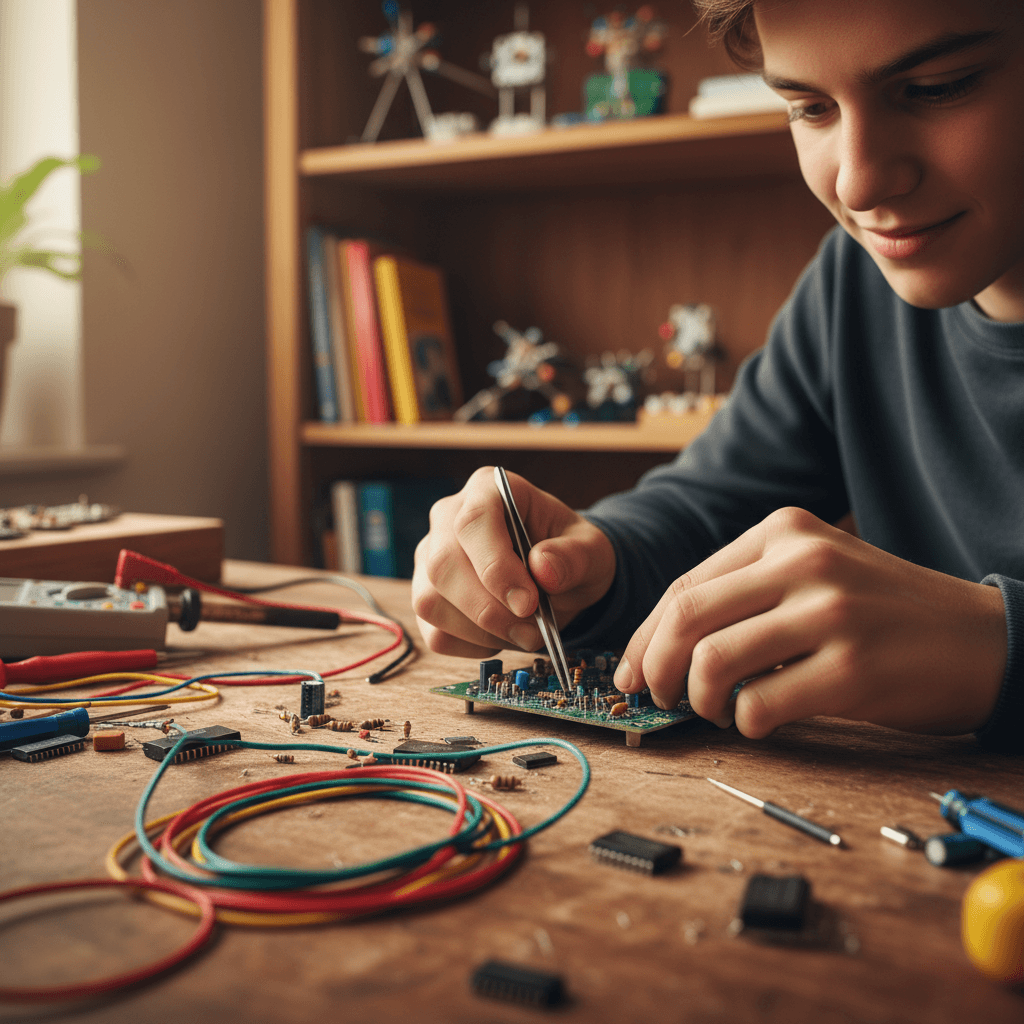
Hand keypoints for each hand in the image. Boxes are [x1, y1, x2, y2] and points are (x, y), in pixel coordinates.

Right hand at [412, 467, 615, 658]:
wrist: (558, 576)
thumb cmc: (569, 553)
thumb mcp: (590, 549)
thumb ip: (574, 556)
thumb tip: (543, 568)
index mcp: (488, 490)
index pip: (473, 522)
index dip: (495, 566)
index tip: (528, 602)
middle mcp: (448, 519)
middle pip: (443, 565)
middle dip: (489, 609)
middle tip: (533, 630)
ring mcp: (430, 559)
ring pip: (431, 601)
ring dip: (482, 631)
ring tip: (526, 634)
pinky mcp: (426, 596)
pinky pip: (435, 632)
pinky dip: (472, 645)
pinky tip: (502, 635)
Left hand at [613, 506, 1006, 737]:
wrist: (983, 638)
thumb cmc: (885, 612)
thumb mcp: (815, 572)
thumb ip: (745, 593)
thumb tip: (661, 646)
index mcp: (783, 532)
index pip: (685, 585)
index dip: (644, 635)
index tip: (631, 669)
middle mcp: (803, 561)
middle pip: (687, 617)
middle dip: (655, 666)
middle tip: (658, 696)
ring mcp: (830, 611)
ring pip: (713, 660)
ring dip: (698, 699)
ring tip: (715, 710)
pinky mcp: (853, 667)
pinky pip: (761, 704)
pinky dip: (744, 723)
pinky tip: (758, 721)